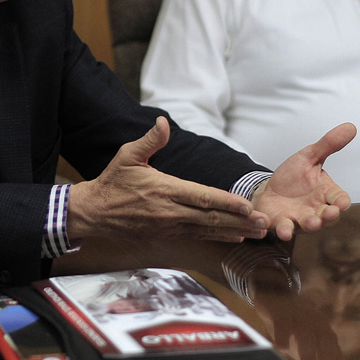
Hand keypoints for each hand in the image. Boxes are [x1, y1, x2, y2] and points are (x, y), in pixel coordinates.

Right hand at [67, 117, 268, 242]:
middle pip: (211, 218)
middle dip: (240, 221)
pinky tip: (235, 237)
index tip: (247, 205)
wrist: (94, 213)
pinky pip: (198, 237)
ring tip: (258, 233)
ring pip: (208, 231)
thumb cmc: (113, 181)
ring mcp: (169, 227)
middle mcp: (170, 212)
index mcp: (164, 190)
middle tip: (265, 223)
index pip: (201, 198)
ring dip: (234, 231)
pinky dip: (218, 238)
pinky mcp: (167, 236)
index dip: (226, 202)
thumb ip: (149, 141)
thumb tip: (162, 122)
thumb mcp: (127, 156)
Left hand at [253, 123, 354, 239]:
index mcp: (325, 192)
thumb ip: (328, 145)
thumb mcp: (309, 156)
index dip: (341, 201)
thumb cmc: (294, 176)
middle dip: (329, 216)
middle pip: (328, 217)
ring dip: (310, 225)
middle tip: (329, 213)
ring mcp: (299, 218)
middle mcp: (316, 209)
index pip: (338, 198)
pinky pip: (284, 229)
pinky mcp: (282, 223)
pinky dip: (284, 230)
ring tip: (311, 222)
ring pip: (308, 225)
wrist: (269, 188)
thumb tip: (351, 126)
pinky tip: (283, 230)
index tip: (342, 202)